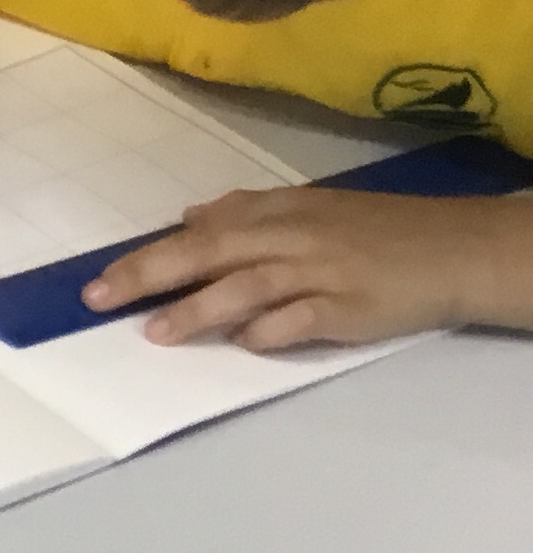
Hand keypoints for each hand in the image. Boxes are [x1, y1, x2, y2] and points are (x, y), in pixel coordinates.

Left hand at [85, 187, 493, 348]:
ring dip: (198, 309)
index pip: (198, 231)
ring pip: (246, 286)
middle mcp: (291, 237)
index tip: (99, 278)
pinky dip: (268, 332)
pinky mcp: (347, 306)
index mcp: (277, 212)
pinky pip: (298, 320)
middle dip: (149, 274)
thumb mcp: (309, 209)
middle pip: (209, 251)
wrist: (453, 248)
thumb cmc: (375, 231)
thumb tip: (190, 218)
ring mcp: (319, 272)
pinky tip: (243, 344)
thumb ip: (246, 214)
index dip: (146, 254)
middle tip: (99, 298)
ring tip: (156, 331)